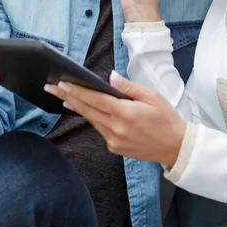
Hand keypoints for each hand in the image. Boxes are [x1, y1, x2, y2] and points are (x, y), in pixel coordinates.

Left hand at [44, 70, 186, 167]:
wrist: (176, 147)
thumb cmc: (167, 118)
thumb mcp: (153, 96)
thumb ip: (129, 87)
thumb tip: (110, 77)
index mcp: (126, 113)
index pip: (96, 99)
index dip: (77, 91)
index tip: (62, 83)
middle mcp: (117, 129)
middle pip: (87, 110)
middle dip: (67, 97)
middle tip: (51, 87)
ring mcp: (114, 141)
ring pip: (92, 120)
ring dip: (78, 107)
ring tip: (64, 96)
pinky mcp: (115, 148)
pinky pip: (100, 130)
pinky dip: (94, 119)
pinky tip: (88, 110)